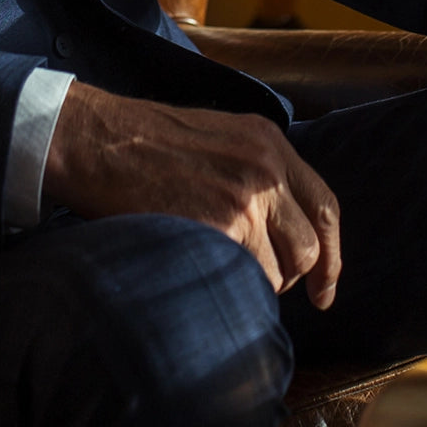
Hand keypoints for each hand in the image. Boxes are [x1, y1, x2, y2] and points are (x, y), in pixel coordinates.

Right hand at [42, 81, 341, 308]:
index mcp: (269, 142)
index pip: (325, 206)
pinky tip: (205, 279)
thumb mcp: (216, 136)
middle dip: (293, 279)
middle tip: (266, 290)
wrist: (95, 140)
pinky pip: (245, 278)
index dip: (331, 255)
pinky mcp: (219, 226)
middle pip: (309, 246)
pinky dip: (231, 290)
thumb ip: (254, 170)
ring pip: (279, 269)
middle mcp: (266, 168)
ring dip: (257, 286)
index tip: (324, 288)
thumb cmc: (141, 143)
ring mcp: (245, 198)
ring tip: (222, 277)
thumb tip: (275, 228)